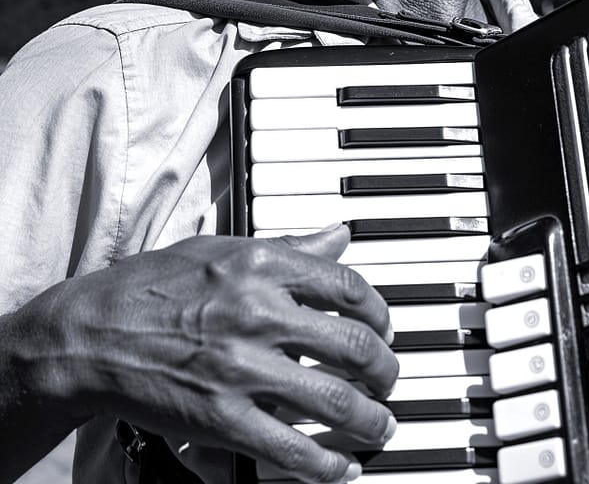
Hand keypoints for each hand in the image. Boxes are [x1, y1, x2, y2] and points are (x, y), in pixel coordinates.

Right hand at [55, 225, 396, 481]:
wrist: (92, 335)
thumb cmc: (152, 287)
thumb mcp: (222, 251)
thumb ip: (288, 248)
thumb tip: (338, 236)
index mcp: (261, 264)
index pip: (348, 286)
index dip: (380, 311)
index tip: (383, 328)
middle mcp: (258, 311)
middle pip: (353, 345)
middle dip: (385, 369)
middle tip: (388, 380)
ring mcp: (242, 367)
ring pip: (335, 401)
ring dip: (370, 419)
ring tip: (380, 425)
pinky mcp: (223, 418)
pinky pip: (292, 449)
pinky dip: (327, 465)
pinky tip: (342, 468)